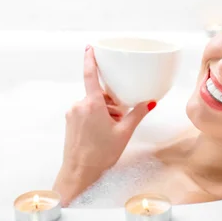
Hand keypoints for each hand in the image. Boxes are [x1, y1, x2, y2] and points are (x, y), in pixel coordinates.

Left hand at [53, 45, 155, 204]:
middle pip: (98, 94)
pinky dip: (96, 117)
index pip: (90, 75)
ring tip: (112, 128)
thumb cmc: (101, 154)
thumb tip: (151, 102)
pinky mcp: (70, 123)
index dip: (90, 59)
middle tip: (120, 117)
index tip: (90, 47)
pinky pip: (85, 112)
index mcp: (92, 104)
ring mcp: (72, 114)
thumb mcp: (124, 132)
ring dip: (104, 110)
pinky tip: (102, 132)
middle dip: (111, 101)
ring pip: (92, 104)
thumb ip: (138, 113)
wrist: (79, 173)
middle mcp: (79, 105)